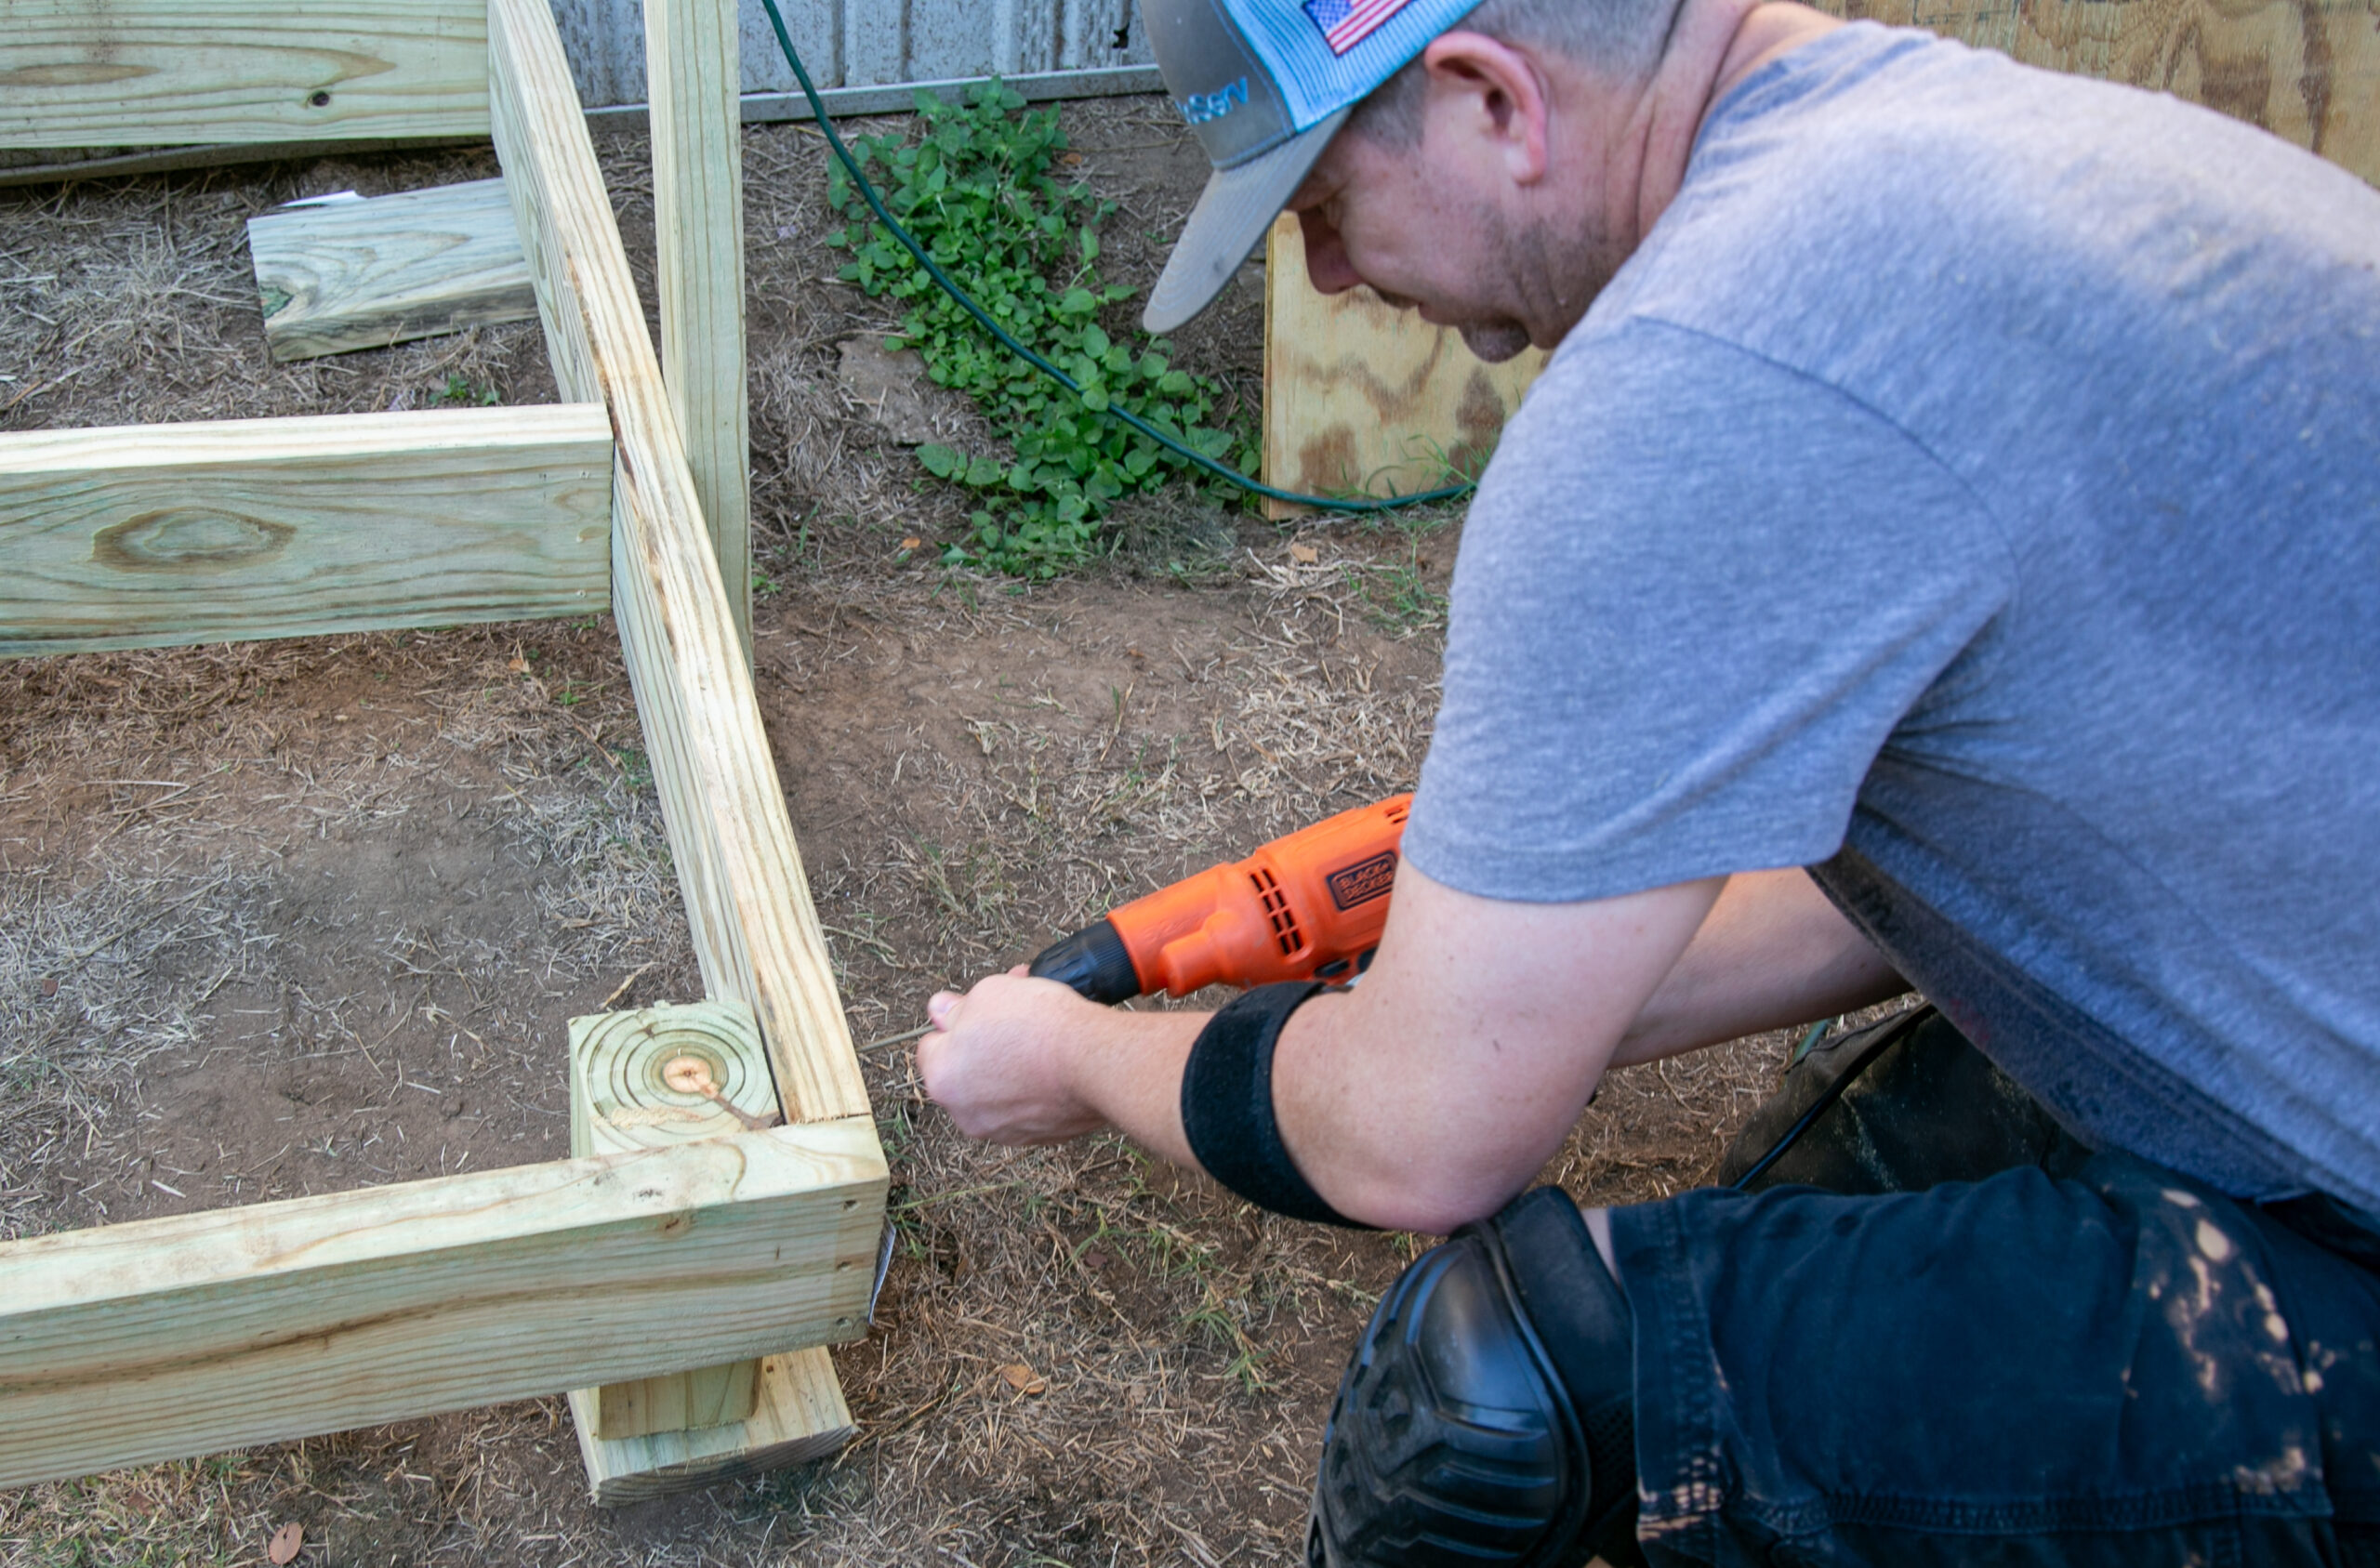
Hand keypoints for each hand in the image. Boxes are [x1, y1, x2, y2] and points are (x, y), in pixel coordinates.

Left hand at [918, 967, 1109, 1143]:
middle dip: (983, 1045)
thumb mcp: (988, 994)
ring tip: (1040, 1039)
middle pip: (965, 1071)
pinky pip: (1027, 1108)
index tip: (981, 1011)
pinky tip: (1056, 1065)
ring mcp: (1002, 1131)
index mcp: (942, 1078)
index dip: (955, 1023)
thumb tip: (940, 1010)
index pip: (931, 1047)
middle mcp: (965, 1114)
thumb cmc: (1037, 1025)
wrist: (1093, 1062)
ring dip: (1009, 1068)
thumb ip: (955, 1007)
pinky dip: (1036, 1090)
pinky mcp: (1038, 1138)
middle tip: (1014, 1018)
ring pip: (997, 1092)